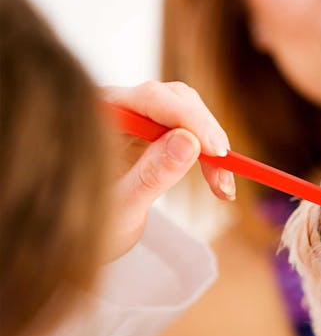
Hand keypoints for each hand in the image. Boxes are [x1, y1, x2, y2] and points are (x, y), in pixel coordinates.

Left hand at [102, 81, 234, 259]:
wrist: (80, 236)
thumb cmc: (86, 223)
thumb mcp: (121, 206)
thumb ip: (152, 174)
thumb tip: (190, 143)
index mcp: (98, 114)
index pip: (151, 99)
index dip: (190, 120)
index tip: (216, 151)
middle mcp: (118, 108)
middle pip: (175, 100)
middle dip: (206, 135)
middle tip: (224, 175)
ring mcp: (138, 118)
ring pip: (189, 114)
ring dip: (211, 148)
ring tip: (222, 187)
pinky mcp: (154, 132)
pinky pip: (191, 132)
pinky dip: (208, 157)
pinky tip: (219, 183)